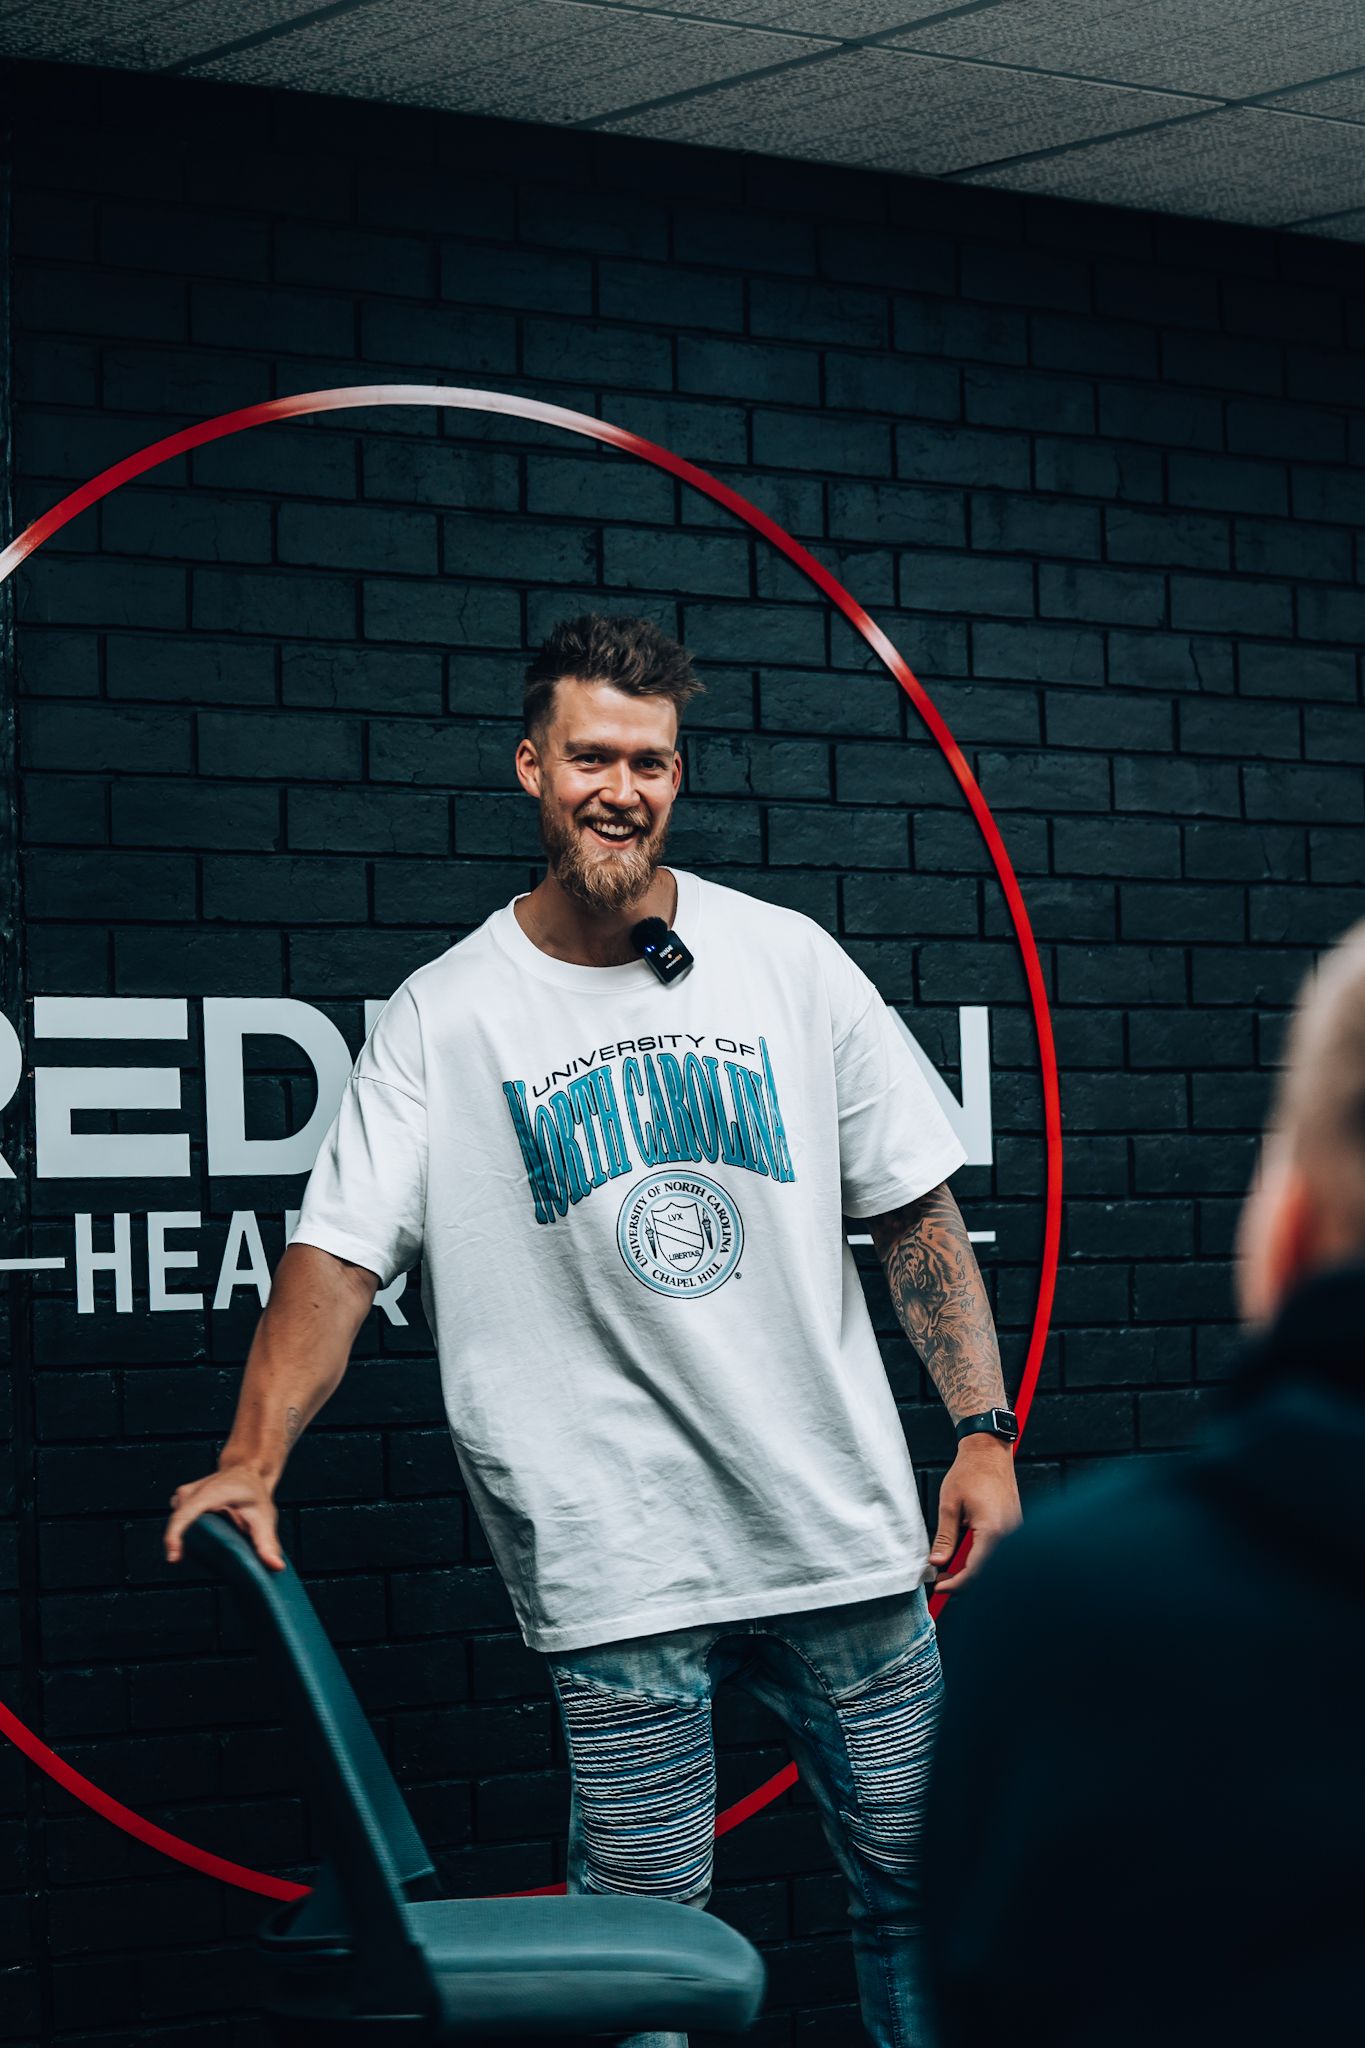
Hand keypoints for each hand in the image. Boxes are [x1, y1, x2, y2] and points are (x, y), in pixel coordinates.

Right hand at [164, 1464, 284, 1570]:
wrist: (248, 1470)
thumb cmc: (254, 1491)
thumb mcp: (264, 1517)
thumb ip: (267, 1543)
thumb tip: (275, 1566)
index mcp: (207, 1494)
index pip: (182, 1517)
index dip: (174, 1538)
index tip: (174, 1558)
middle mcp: (190, 1493)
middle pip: (180, 1526)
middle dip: (192, 1544)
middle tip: (215, 1553)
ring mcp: (183, 1496)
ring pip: (179, 1525)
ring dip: (193, 1537)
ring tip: (218, 1537)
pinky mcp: (182, 1501)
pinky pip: (181, 1522)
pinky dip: (191, 1532)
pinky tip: (209, 1535)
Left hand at [927, 1434, 1021, 1594]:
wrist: (989, 1450)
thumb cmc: (970, 1471)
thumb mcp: (949, 1505)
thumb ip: (945, 1537)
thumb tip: (937, 1562)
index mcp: (992, 1530)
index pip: (975, 1571)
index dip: (956, 1584)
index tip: (939, 1586)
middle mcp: (1009, 1533)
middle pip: (988, 1571)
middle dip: (964, 1581)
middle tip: (942, 1580)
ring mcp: (1016, 1530)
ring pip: (995, 1563)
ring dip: (974, 1571)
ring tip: (950, 1570)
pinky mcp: (1016, 1526)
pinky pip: (1001, 1551)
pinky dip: (984, 1559)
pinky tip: (967, 1556)